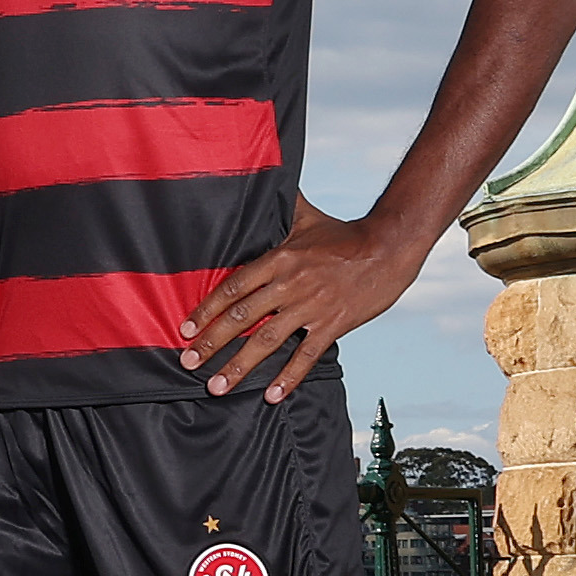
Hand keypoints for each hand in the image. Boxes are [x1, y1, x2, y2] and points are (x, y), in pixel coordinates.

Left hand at [181, 200, 425, 400]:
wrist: (389, 247)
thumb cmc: (343, 233)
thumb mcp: (306, 216)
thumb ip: (277, 207)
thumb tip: (258, 180)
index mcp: (279, 258)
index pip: (233, 287)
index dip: (207, 309)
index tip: (185, 328)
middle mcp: (290, 284)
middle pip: (243, 316)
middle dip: (212, 342)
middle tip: (188, 362)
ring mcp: (311, 306)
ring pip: (268, 341)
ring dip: (240, 366)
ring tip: (217, 386)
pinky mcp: (333, 324)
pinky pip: (306, 355)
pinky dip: (288, 377)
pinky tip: (271, 395)